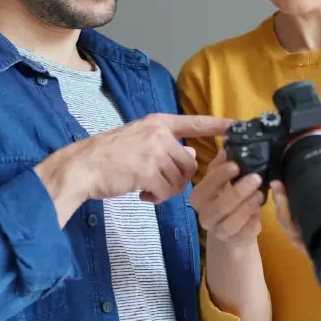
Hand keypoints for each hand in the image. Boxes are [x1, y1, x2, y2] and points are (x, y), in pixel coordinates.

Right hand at [37, 113, 232, 213]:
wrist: (82, 167)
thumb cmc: (108, 156)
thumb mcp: (139, 141)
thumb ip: (165, 145)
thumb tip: (194, 154)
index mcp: (157, 122)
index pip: (195, 122)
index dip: (218, 124)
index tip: (238, 124)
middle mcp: (158, 133)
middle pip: (189, 163)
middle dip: (178, 179)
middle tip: (158, 184)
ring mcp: (153, 151)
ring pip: (179, 179)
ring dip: (166, 190)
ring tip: (146, 188)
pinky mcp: (147, 171)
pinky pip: (166, 191)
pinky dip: (157, 198)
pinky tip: (142, 194)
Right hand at [190, 149, 264, 248]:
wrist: (230, 229)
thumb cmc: (225, 197)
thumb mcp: (221, 180)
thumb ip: (222, 164)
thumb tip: (227, 145)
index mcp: (199, 197)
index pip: (207, 184)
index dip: (221, 175)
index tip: (236, 165)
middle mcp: (204, 215)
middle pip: (220, 205)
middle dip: (239, 191)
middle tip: (256, 178)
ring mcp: (218, 231)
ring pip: (231, 222)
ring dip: (248, 207)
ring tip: (261, 194)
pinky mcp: (233, 242)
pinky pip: (244, 234)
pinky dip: (253, 223)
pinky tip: (260, 213)